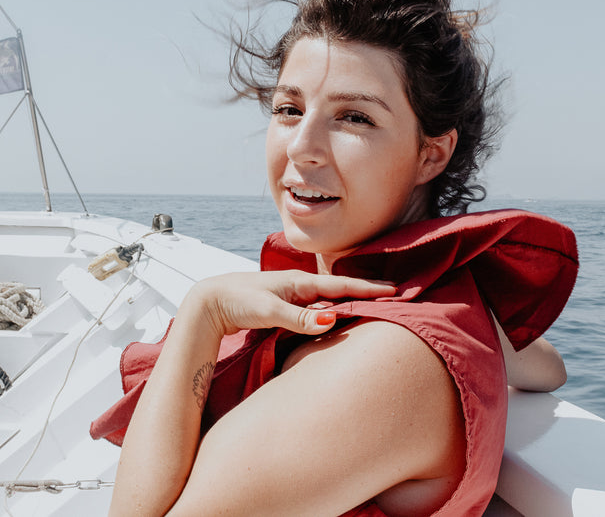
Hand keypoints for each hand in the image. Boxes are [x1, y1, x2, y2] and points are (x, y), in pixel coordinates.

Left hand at [185, 270, 395, 338]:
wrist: (210, 301)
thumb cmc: (237, 301)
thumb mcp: (269, 311)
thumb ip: (299, 318)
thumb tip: (330, 321)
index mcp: (299, 283)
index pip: (341, 286)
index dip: (367, 289)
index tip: (394, 290)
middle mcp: (299, 287)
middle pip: (339, 291)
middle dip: (365, 293)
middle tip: (393, 297)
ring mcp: (292, 297)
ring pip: (328, 300)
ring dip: (349, 303)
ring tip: (373, 307)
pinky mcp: (284, 308)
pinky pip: (316, 309)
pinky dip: (331, 312)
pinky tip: (336, 318)